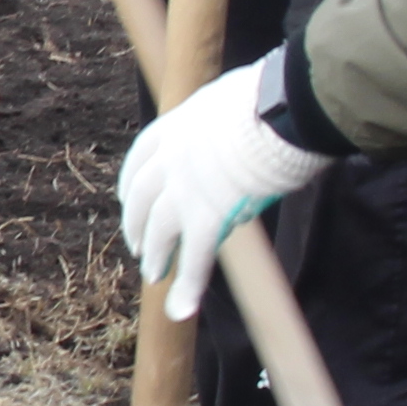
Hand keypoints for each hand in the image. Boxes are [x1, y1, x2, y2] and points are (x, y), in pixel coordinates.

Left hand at [119, 55, 331, 320]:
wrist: (278, 111)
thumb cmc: (268, 96)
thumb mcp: (230, 97)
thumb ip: (224, 116)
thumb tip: (244, 114)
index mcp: (174, 126)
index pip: (141, 159)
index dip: (131, 184)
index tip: (127, 198)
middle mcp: (171, 160)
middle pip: (142, 200)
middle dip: (137, 226)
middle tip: (139, 246)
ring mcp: (186, 191)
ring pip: (160, 232)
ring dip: (156, 256)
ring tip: (154, 275)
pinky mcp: (209, 217)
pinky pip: (195, 258)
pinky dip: (188, 286)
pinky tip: (181, 309)